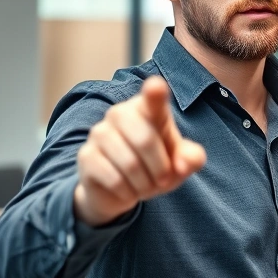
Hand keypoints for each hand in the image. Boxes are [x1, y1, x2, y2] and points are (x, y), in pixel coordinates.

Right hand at [73, 76, 206, 226]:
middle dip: (160, 168)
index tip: (156, 86)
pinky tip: (127, 190)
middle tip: (164, 180)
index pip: (153, 96)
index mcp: (148, 108)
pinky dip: (128, 192)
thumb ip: (191, 159)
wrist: (121, 190)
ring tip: (146, 186)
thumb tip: (182, 166)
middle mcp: (120, 113)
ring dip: (145, 184)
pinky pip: (114, 179)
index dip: (155, 91)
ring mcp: (99, 133)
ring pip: (130, 164)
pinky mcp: (86, 156)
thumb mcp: (180, 163)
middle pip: (145, 140)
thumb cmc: (156, 166)